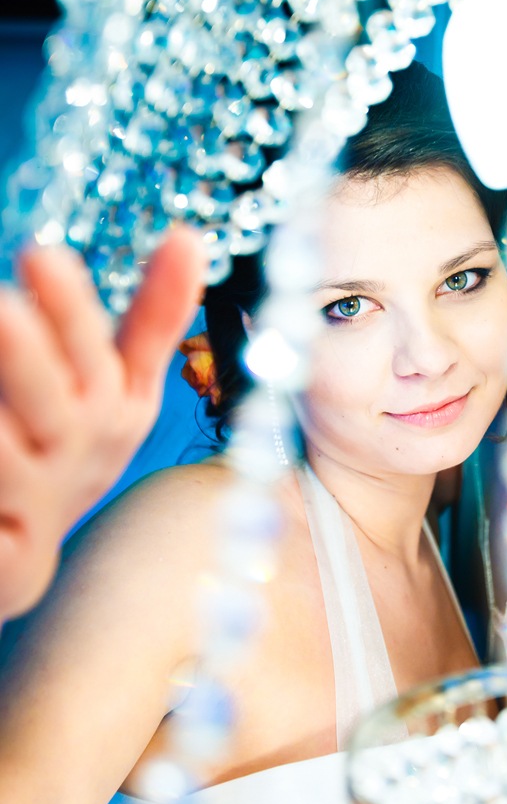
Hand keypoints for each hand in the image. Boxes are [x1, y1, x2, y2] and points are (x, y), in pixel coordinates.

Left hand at [0, 228, 205, 619]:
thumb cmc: (66, 449)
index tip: (41, 254)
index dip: (74, 312)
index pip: (108, 358)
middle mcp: (83, 457)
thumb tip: (191, 235)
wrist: (20, 559)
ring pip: (10, 459)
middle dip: (29, 356)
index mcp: (115, 410)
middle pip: (60, 406)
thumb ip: (154, 317)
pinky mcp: (4, 568)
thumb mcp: (116, 386)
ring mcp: (37, 511)